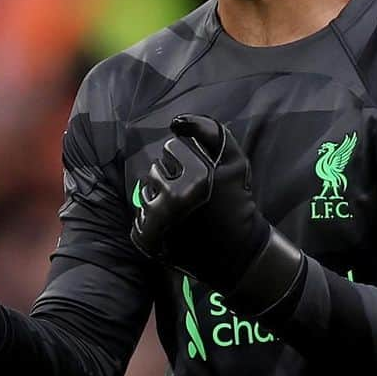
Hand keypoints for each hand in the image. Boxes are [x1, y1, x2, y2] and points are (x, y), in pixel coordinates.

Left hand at [132, 115, 302, 314]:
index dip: (188, 159)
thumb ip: (212, 132)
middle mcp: (174, 199)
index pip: (172, 148)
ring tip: (181, 210)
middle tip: (192, 196)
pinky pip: (139, 216)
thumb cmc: (237, 203)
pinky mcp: (149, 240)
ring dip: (160, 196)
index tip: (202, 176)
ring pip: (145, 191)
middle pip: (155, 168)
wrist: (236, 253)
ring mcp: (159, 222)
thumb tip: (177, 122)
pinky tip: (173, 226)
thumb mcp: (236, 162)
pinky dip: (153, 220)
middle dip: (171, 177)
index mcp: (196, 177)